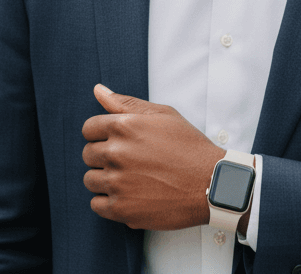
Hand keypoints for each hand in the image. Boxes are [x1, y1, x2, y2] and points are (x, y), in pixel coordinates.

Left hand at [82, 84, 223, 229]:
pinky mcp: (121, 209)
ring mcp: (117, 183)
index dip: (101, 134)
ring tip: (130, 179)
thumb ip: (126, 103)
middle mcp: (116, 153)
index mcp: (123, 126)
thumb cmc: (189, 147)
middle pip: (88, 155)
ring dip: (105, 179)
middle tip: (128, 162)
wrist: (212, 184)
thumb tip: (98, 90)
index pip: (88, 129)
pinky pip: (96, 204)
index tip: (116, 142)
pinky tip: (128, 195)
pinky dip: (108, 202)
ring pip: (90, 180)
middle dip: (103, 157)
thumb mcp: (163, 115)